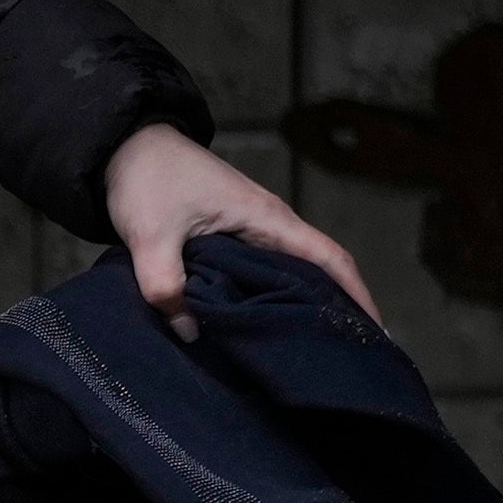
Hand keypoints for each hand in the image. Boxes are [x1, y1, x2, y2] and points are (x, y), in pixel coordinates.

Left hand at [104, 123, 379, 335]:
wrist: (126, 145)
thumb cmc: (146, 178)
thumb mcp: (150, 236)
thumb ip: (165, 286)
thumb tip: (190, 333)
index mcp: (266, 218)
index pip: (329, 258)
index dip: (357, 294)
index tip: (375, 332)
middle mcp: (269, 223)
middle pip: (319, 271)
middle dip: (337, 309)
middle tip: (346, 357)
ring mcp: (252, 229)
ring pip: (290, 273)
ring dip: (305, 305)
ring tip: (313, 350)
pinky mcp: (231, 235)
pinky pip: (263, 271)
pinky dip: (271, 297)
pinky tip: (263, 327)